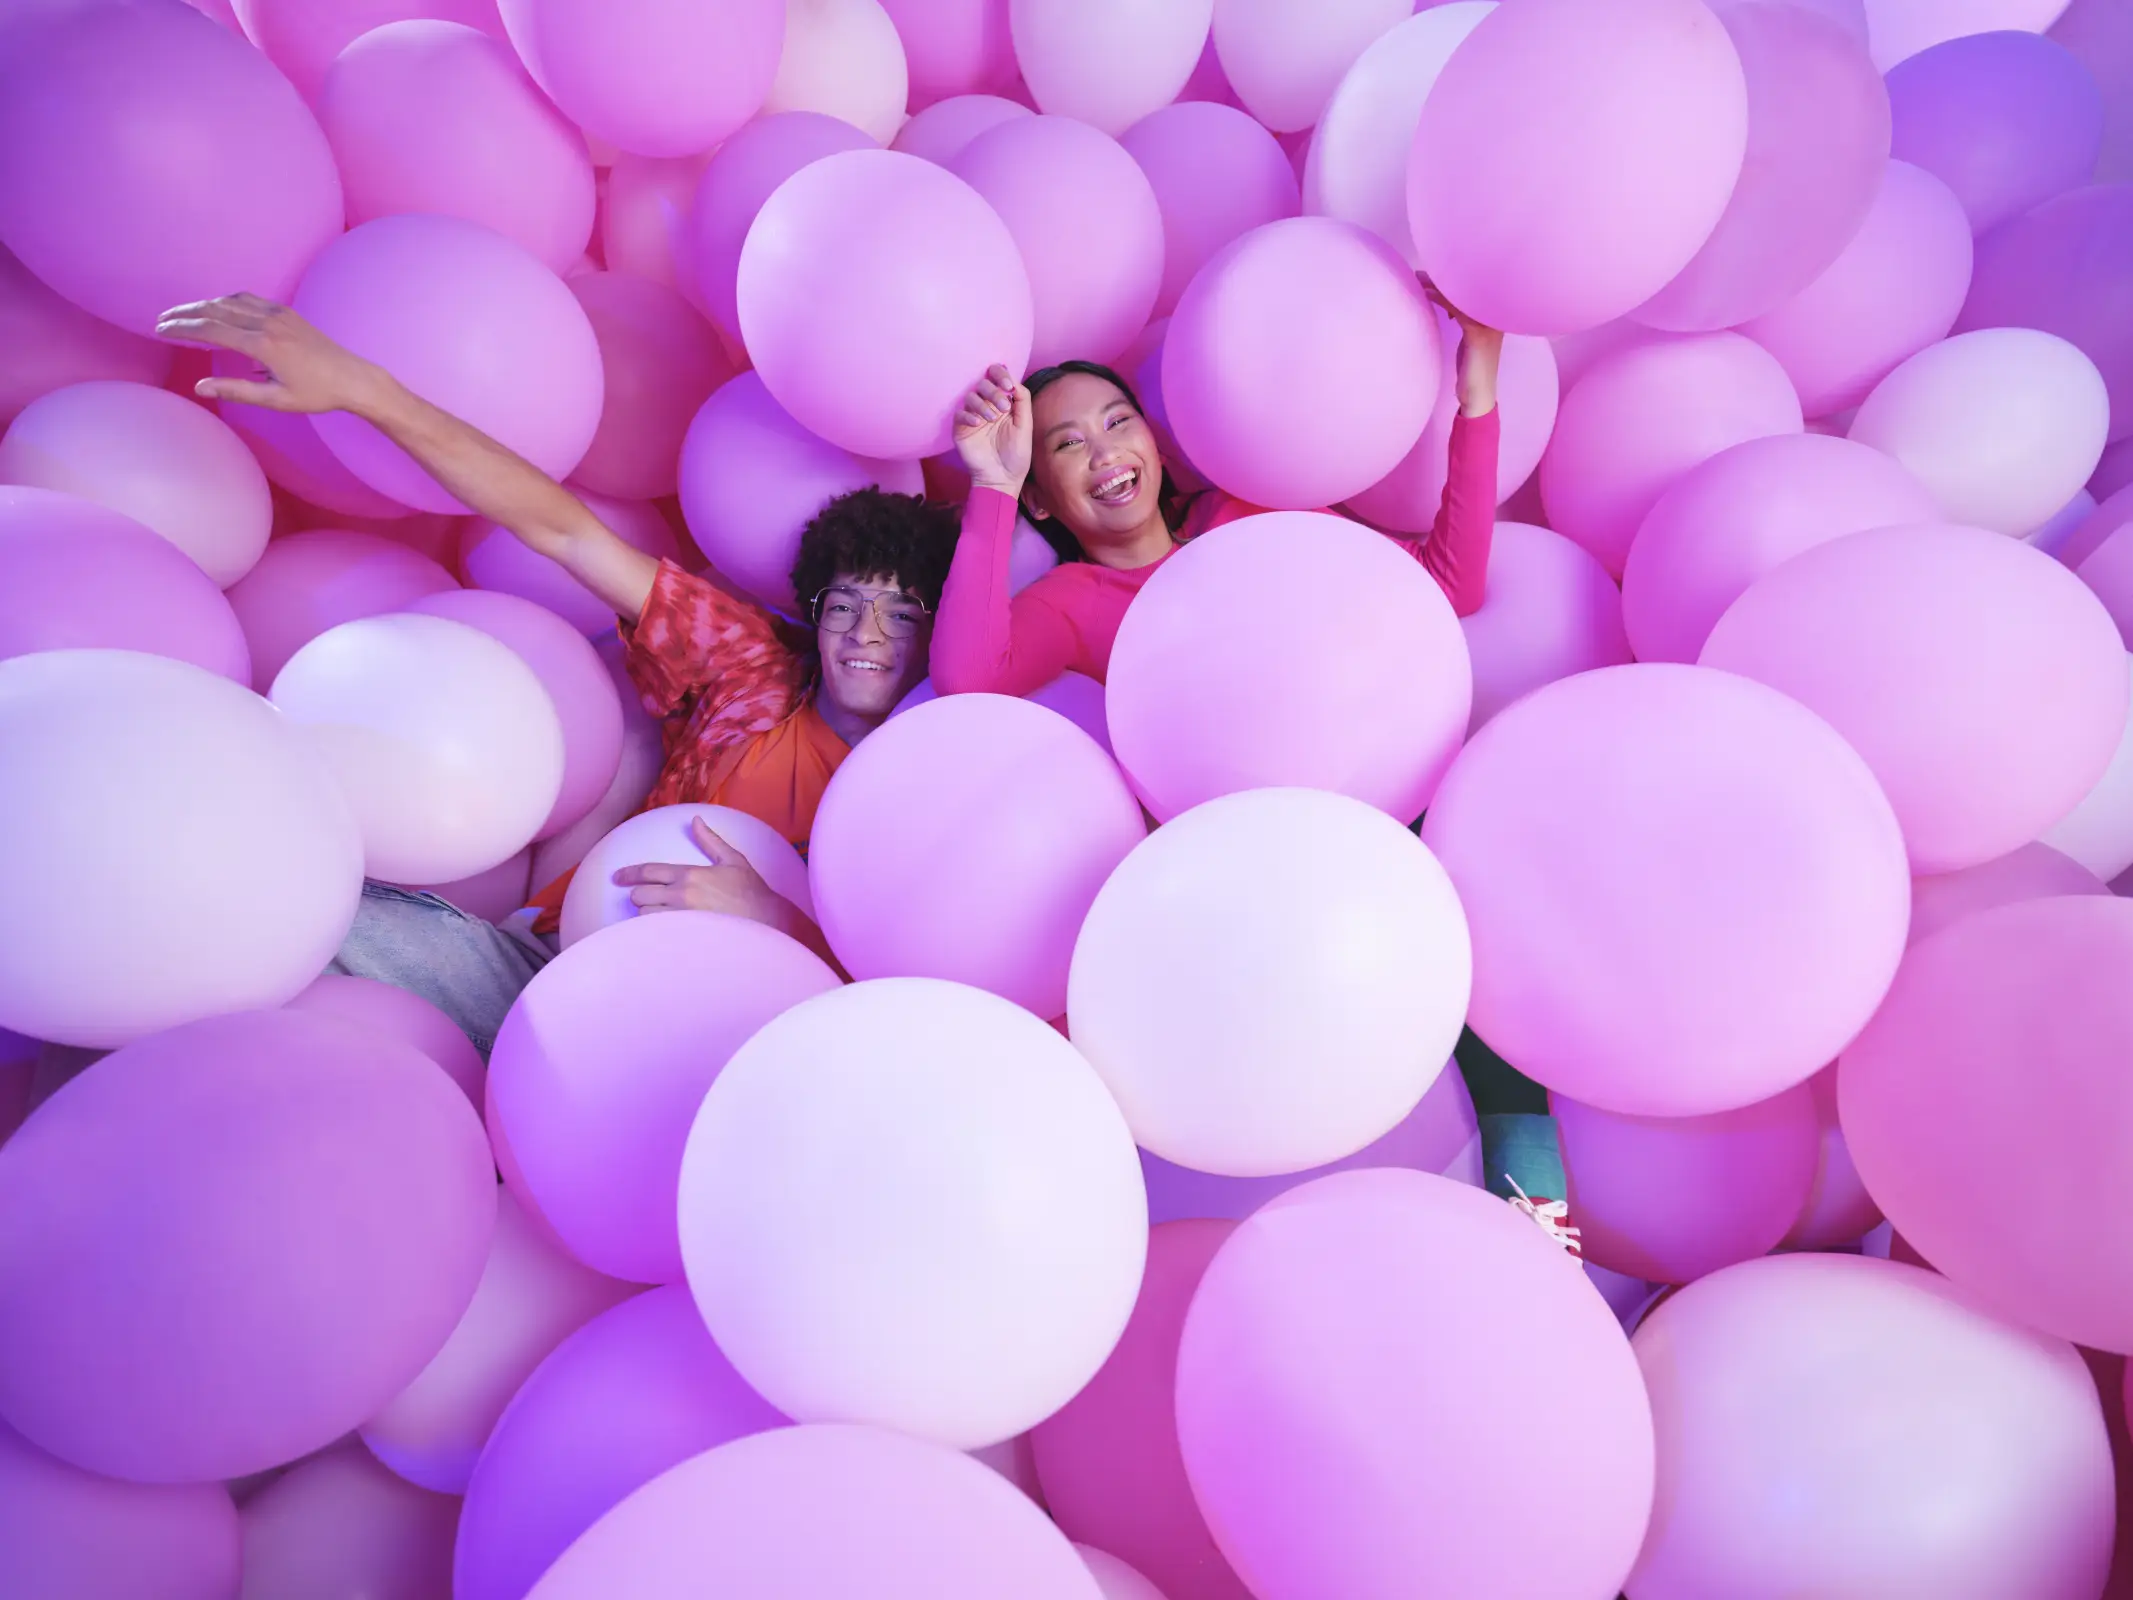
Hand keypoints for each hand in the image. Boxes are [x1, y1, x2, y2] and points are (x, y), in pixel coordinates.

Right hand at [154, 292, 392, 415]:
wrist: (353, 377)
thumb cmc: (317, 394)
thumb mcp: (276, 399)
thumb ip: (236, 390)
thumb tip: (200, 387)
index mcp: (263, 345)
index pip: (211, 330)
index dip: (182, 329)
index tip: (160, 330)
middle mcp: (268, 322)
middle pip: (215, 310)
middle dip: (185, 314)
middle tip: (161, 321)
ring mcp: (278, 313)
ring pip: (229, 301)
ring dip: (202, 305)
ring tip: (182, 315)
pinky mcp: (286, 311)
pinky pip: (247, 299)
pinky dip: (225, 301)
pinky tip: (215, 308)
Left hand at [611, 817, 796, 932]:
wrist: (767, 921)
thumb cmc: (752, 892)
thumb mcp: (733, 860)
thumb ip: (711, 840)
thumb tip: (696, 820)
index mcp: (690, 874)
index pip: (649, 871)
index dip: (628, 874)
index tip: (618, 877)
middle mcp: (681, 896)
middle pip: (640, 894)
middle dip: (639, 894)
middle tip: (647, 897)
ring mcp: (681, 919)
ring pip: (645, 916)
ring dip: (647, 914)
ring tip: (658, 914)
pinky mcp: (684, 937)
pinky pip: (656, 934)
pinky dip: (654, 930)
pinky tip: (661, 931)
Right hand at [953, 363, 1032, 495]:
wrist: (1002, 479)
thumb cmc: (1016, 454)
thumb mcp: (1025, 426)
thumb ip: (1022, 401)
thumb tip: (1014, 381)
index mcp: (1003, 402)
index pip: (997, 377)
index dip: (1001, 375)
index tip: (1008, 386)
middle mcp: (987, 406)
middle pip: (983, 384)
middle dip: (994, 392)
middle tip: (1003, 407)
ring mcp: (973, 417)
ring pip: (970, 396)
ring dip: (982, 404)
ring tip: (992, 419)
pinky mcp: (961, 429)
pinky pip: (959, 414)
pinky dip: (968, 416)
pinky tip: (978, 424)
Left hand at [1420, 275, 1502, 417]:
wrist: (1477, 395)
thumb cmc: (1470, 367)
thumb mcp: (1467, 336)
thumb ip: (1462, 317)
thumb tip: (1444, 301)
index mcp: (1494, 314)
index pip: (1474, 288)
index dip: (1452, 278)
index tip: (1431, 272)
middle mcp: (1495, 316)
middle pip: (1469, 288)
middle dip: (1444, 279)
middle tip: (1420, 273)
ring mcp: (1489, 324)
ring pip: (1462, 296)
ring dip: (1438, 286)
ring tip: (1418, 280)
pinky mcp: (1479, 335)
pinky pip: (1458, 310)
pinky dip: (1441, 300)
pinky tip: (1426, 296)